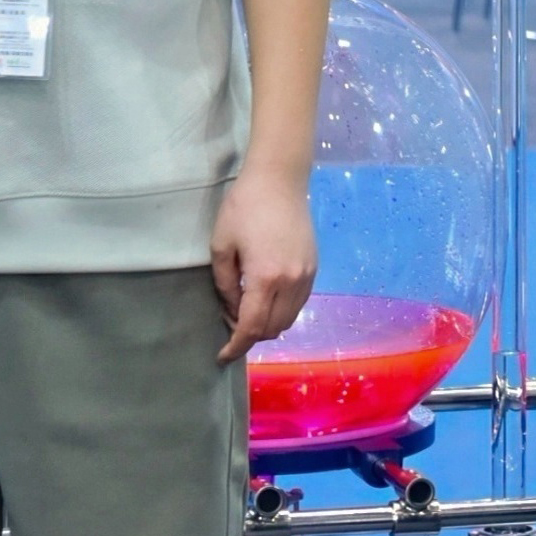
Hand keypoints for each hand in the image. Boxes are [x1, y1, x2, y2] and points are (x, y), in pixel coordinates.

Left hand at [212, 163, 318, 355]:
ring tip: (247, 312)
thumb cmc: (243, 207)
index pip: (252, 327)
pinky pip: (298, 304)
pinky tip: (266, 298)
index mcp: (266, 277)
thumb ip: (224, 285)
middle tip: (229, 322)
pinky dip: (281, 311)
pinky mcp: (314, 267)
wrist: (279, 179)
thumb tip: (231, 310)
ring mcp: (307, 275)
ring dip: (267, 325)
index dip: (235, 346)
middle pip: (272, 329)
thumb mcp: (221, 246)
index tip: (222, 356)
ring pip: (288, 319)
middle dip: (250, 336)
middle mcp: (292, 282)